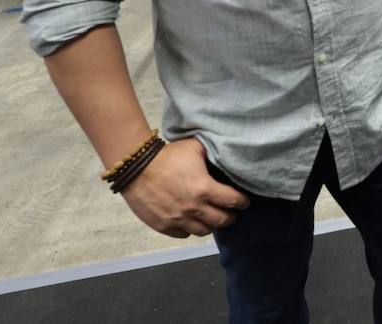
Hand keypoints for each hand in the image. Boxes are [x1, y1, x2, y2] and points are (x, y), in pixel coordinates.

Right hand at [120, 137, 250, 237]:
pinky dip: (191, 229)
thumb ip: (211, 153)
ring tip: (213, 218)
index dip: (242, 201)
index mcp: (204, 189)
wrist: (136, 168)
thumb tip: (223, 153)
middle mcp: (194, 208)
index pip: (233, 201)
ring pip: (204, 231)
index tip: (244, 201)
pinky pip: (184, 234)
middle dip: (231, 216)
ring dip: (211, 225)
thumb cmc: (167, 156)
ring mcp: (178, 220)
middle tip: (232, 212)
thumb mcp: (194, 147)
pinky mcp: (164, 226)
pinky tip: (192, 222)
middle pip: (222, 221)